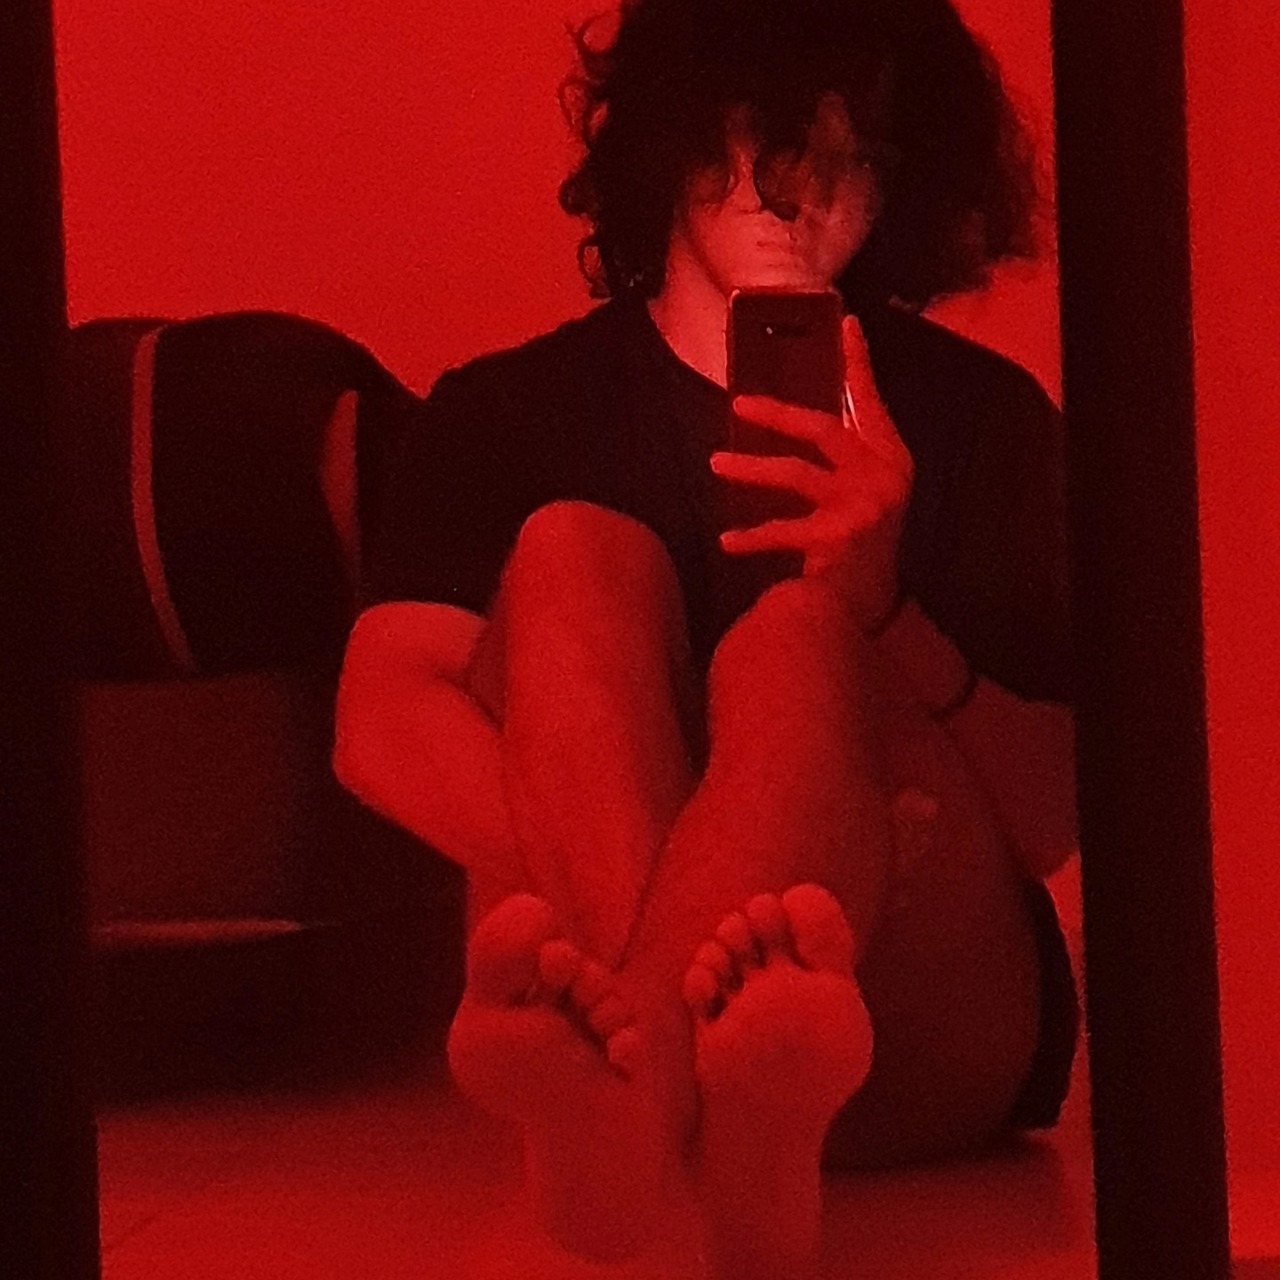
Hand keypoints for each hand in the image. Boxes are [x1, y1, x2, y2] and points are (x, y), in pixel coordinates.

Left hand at [712, 314, 914, 632]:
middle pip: (823, 430)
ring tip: (716, 462)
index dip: (858, 364)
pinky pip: (783, 531)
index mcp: (890, 457)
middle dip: (778, 413)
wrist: (874, 601)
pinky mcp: (839, 540)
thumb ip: (848, 450)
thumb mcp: (868, 488)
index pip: (871, 401)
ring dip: (751, 467)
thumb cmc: (862, 539)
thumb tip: (801, 412)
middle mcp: (883, 476)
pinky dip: (752, 537)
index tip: (846, 323)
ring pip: (795, 474)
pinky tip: (727, 540)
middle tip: (739, 403)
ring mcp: (862, 508)